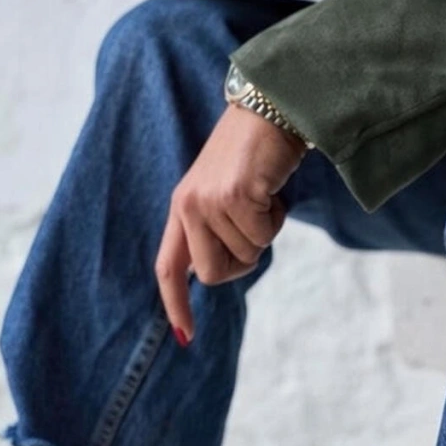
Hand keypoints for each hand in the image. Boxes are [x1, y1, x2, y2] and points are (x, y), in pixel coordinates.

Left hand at [155, 102, 307, 342]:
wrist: (272, 107)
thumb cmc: (255, 153)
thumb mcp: (225, 192)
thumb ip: (214, 228)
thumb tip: (212, 272)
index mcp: (181, 207)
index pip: (169, 267)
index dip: (176, 304)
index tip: (185, 337)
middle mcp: (187, 206)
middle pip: (215, 274)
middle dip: (244, 259)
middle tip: (256, 226)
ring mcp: (208, 201)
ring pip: (246, 255)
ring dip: (265, 231)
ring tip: (263, 195)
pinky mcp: (234, 196)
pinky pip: (263, 236)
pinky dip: (277, 219)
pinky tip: (271, 188)